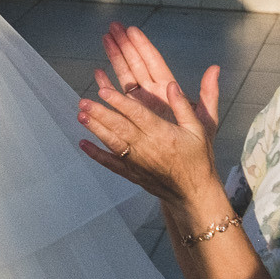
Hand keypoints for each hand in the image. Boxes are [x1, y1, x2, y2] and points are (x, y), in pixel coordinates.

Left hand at [77, 22, 223, 207]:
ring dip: (95, 129)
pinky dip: (95, 154)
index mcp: (162, 133)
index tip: (103, 90)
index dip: (119, 102)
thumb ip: (183, 107)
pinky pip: (111, 163)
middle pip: (119, 127)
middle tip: (83, 101)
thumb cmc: (197, 159)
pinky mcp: (131, 173)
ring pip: (112, 142)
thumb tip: (172, 85)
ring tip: (80, 116)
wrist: (194, 193)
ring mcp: (136, 161)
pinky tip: (82, 144)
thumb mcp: (199, 130)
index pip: (137, 114)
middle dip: (100, 113)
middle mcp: (146, 147)